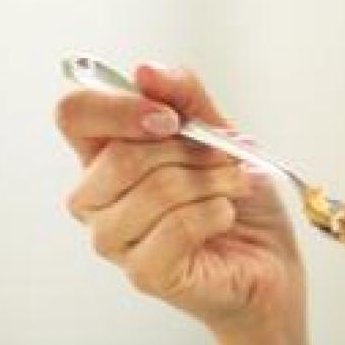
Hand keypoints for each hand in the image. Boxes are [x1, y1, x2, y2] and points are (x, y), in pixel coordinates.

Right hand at [57, 61, 304, 333]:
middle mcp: (97, 199)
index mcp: (104, 156)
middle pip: (118, 157)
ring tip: (234, 188)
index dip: (119, 108)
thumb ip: (185, 98)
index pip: (73, 115)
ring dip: (211, 182)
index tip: (170, 117)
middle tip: (226, 159)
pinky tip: (225, 217)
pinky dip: (215, 213)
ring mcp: (116, 240)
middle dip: (190, 152)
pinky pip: (177, 227)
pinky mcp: (144, 273)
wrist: (271, 263)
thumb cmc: (239, 202)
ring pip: (153, 190)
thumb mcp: (221, 134)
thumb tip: (145, 70)